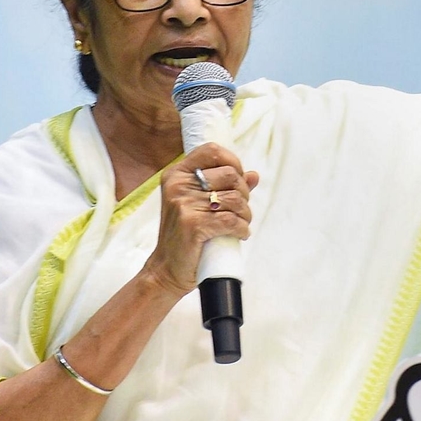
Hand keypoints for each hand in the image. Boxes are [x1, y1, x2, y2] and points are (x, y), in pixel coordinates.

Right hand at [144, 143, 259, 296]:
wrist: (166, 269)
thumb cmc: (185, 236)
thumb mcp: (199, 204)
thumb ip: (225, 187)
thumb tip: (253, 175)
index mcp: (177, 174)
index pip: (212, 151)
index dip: (233, 163)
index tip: (238, 182)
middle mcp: (178, 185)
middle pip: (231, 175)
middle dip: (244, 194)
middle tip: (240, 210)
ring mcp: (183, 204)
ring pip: (235, 199)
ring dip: (245, 215)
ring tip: (239, 224)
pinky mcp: (192, 225)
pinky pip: (232, 220)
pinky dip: (242, 229)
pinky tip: (239, 234)